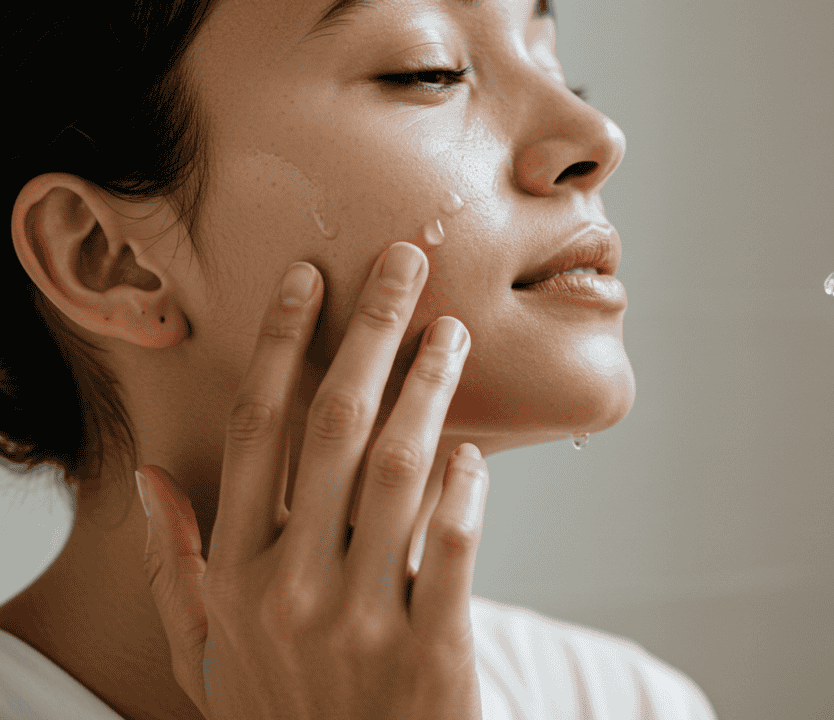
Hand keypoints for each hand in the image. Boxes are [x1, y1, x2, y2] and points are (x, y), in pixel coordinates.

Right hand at [137, 241, 487, 718]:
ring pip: (399, 472)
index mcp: (233, 574)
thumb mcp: (205, 657)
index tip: (310, 279)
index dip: (286, 344)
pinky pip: (453, 547)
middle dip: (370, 333)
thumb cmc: (282, 715)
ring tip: (453, 334)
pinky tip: (479, 449)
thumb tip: (151, 485)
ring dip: (429, 390)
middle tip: (404, 264)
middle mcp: (289, 586)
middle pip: (334, 427)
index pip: (257, 430)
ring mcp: (360, 619)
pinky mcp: (430, 651)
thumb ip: (175, 573)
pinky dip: (467, 490)